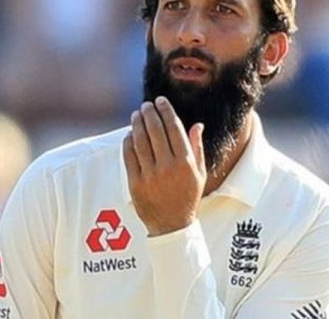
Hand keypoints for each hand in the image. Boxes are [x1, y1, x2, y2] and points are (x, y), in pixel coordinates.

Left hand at [123, 96, 205, 236]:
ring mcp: (150, 175)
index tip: (161, 101)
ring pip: (140, 141)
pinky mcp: (135, 183)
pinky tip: (130, 134)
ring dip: (138, 124)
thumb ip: (197, 148)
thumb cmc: (188, 197)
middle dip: (150, 113)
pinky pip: (129, 156)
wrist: (172, 226)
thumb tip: (196, 125)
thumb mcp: (200, 173)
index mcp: (186, 162)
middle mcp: (168, 166)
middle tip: (146, 105)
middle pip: (155, 130)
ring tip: (137, 115)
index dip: (166, 111)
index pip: (174, 128)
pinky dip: (128, 142)